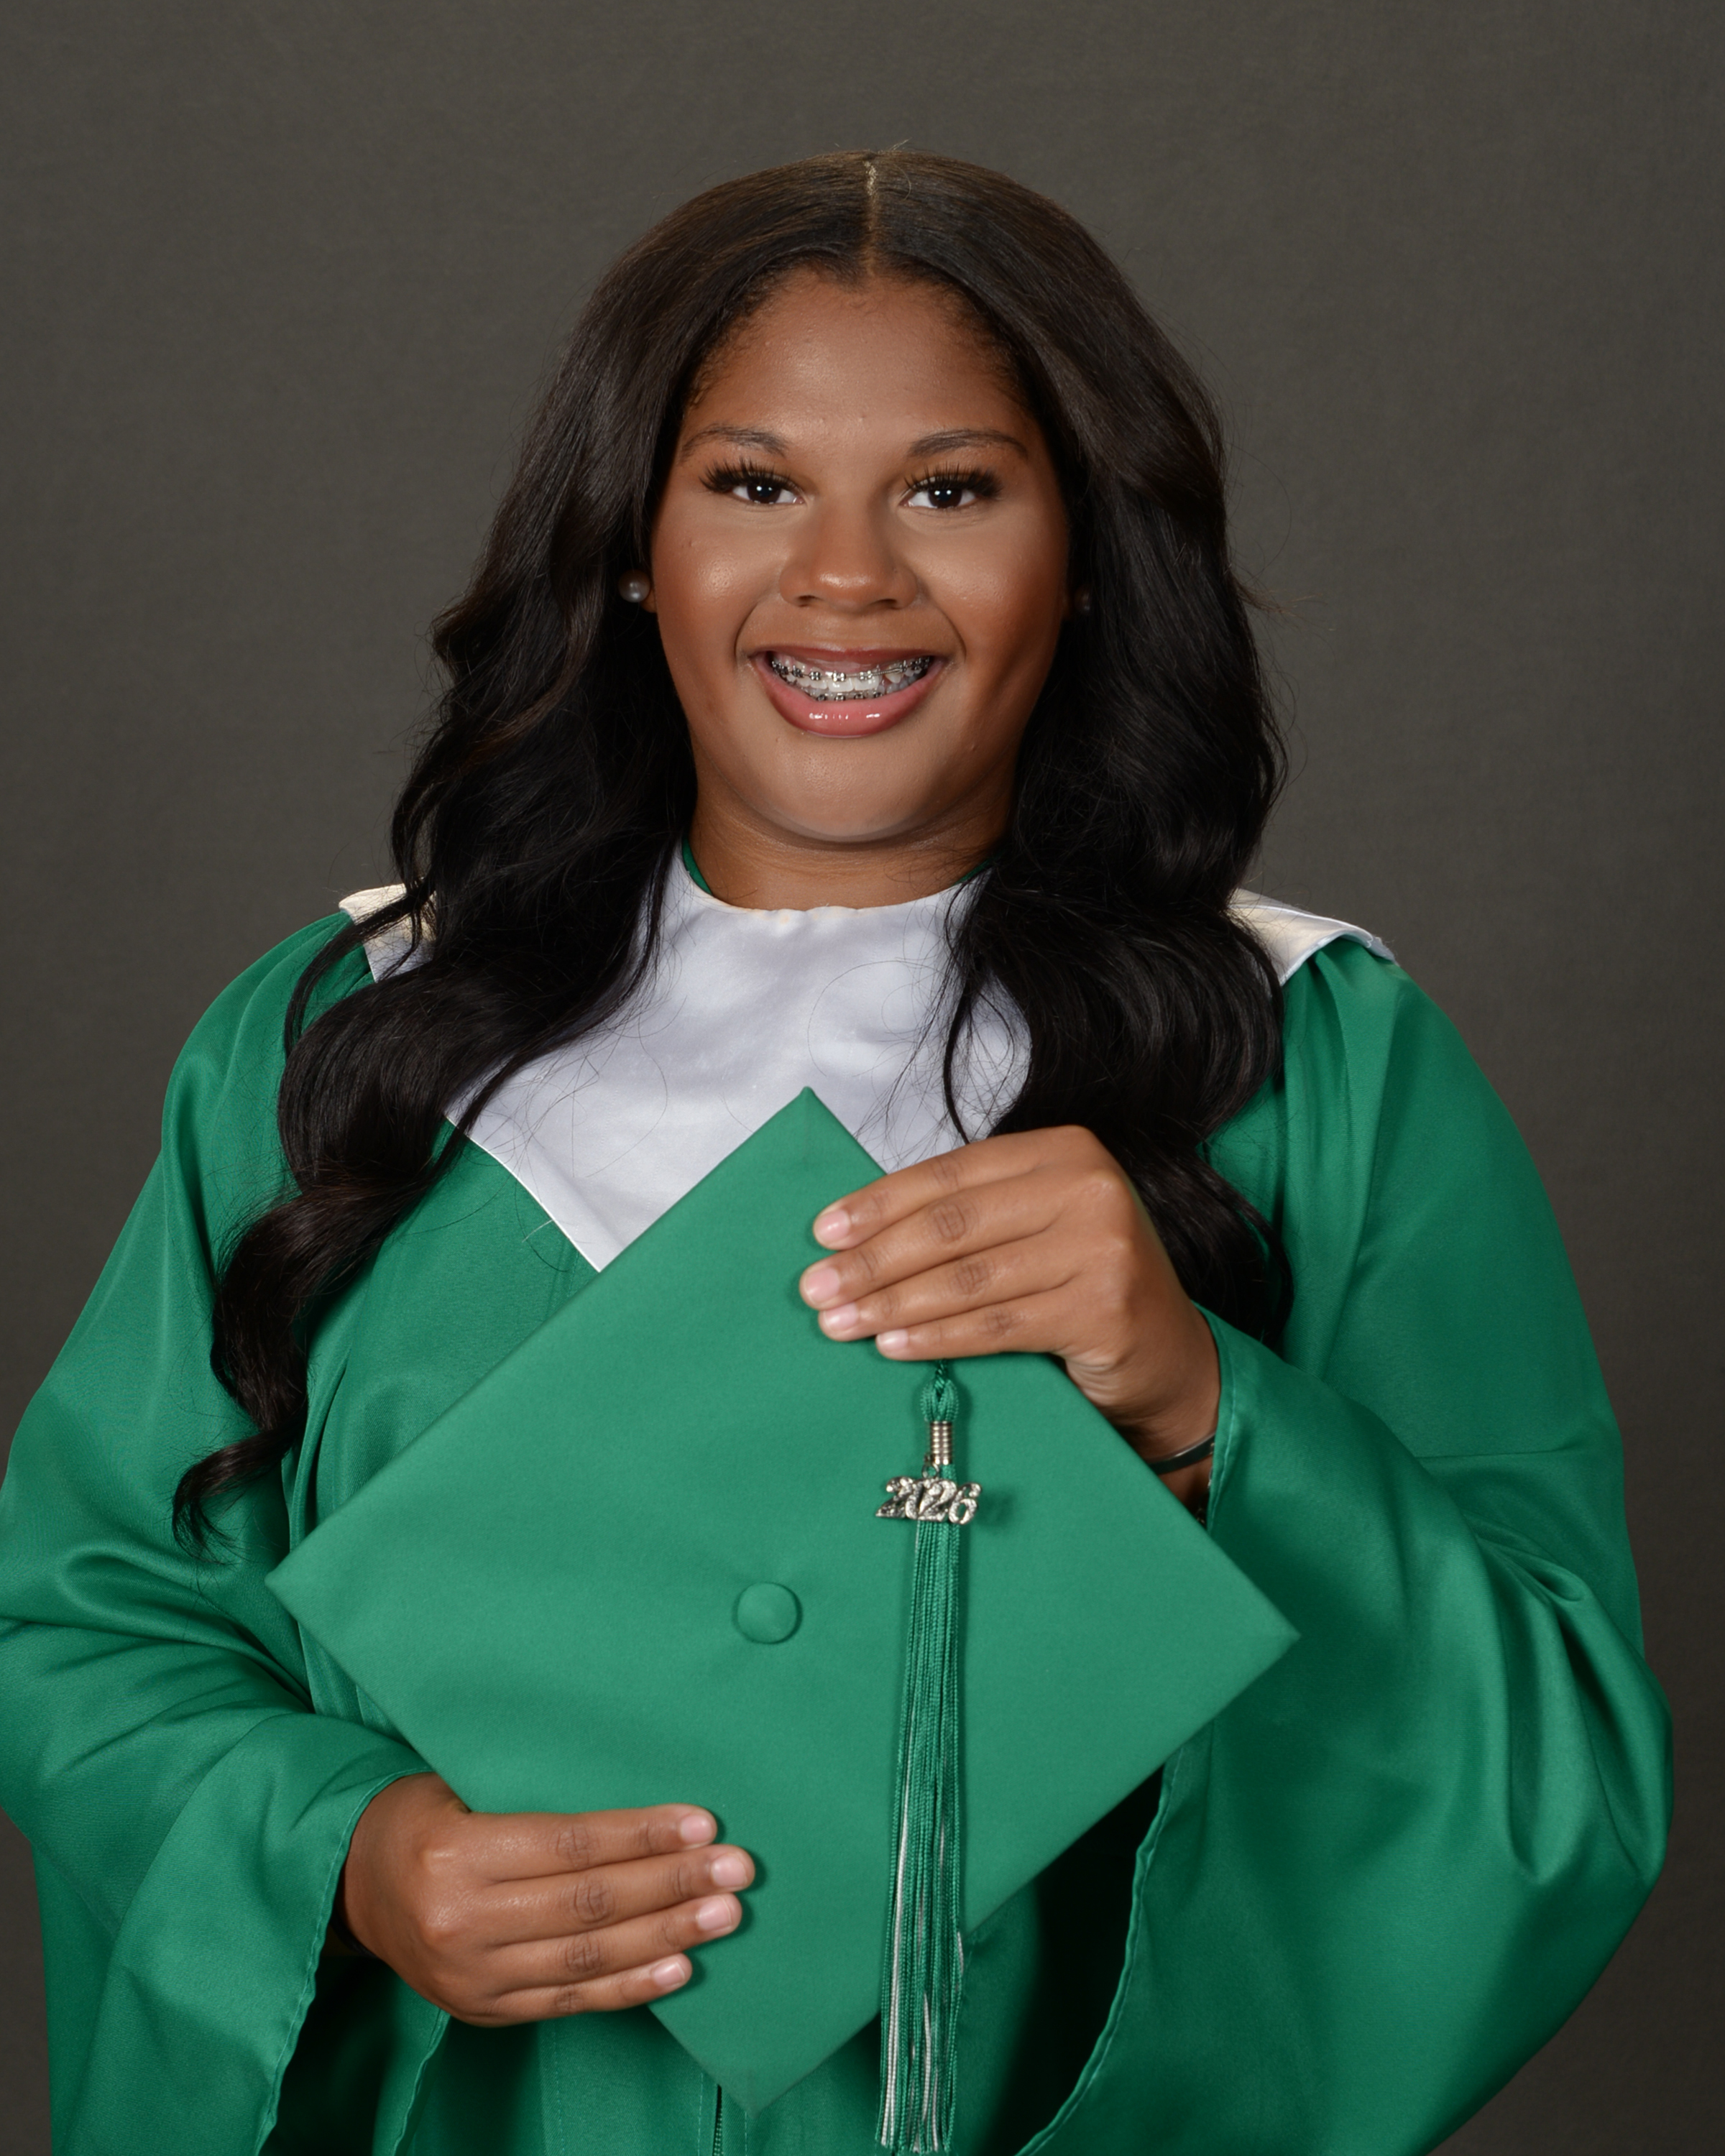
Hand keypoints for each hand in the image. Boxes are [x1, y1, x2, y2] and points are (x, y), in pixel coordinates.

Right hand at [336, 1773, 754, 2022]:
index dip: (641, 1835)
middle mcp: (462, 1923)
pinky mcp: (484, 2010)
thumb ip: (536, 1797)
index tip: (703, 1823)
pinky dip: (628, 1985)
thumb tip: (636, 1796)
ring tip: (723, 1916)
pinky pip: (570, 2000)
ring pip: (587, 1957)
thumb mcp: (460, 1785)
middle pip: (589, 1904)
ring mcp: (472, 1978)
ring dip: (666, 1936)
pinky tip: (678, 1968)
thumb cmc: (422, 1817)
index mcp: (456, 1856)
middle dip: (671, 1885)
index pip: (570, 1846)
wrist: (352, 1888)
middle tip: (736, 1869)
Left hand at [799, 1127, 1217, 1505]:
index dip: (878, 1204)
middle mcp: (1090, 1187)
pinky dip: (936, 1337)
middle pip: (953, 1225)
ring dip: (891, 1304)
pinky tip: (891, 1347)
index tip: (822, 1233)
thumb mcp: (1035, 1228)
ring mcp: (1102, 1247)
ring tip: (838, 1323)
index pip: (950, 1174)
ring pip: (968, 1278)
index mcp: (1065, 1150)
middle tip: (816, 1288)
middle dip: (874, 1259)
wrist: (1170, 1360)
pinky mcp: (1103, 1309)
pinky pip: (996, 1324)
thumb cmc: (1084, 1287)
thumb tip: (856, 1235)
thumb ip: (971, 1217)